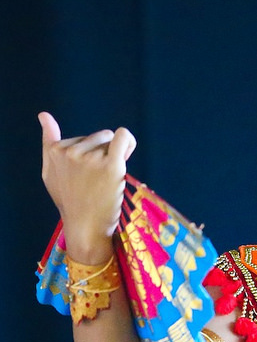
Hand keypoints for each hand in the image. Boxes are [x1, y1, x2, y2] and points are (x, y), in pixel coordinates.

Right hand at [40, 112, 136, 261]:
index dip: (92, 153)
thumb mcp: (51, 172)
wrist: (85, 226)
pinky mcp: (110, 166)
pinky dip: (128, 140)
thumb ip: (49, 143)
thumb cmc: (71, 201)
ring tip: (107, 179)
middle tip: (98, 178)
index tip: (88, 175)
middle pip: (99, 138)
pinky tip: (127, 149)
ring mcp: (90, 159)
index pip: (83, 138)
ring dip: (115, 156)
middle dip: (103, 153)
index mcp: (55, 151)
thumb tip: (44, 114)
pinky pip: (123, 138)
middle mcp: (70, 152)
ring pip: (112, 143)